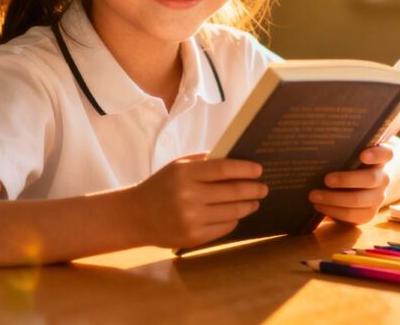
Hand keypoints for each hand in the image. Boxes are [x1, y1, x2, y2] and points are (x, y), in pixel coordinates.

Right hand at [132, 154, 267, 248]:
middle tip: (264, 187)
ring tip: (255, 201)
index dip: (244, 169)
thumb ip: (204, 161)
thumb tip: (237, 161)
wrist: (135, 216)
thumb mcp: (177, 167)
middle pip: (232, 191)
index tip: (259, 170)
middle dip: (253, 189)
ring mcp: (191, 219)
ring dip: (248, 205)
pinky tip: (238, 213)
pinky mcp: (193, 237)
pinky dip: (235, 219)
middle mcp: (188, 196)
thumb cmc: (161, 186)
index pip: (223, 169)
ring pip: (232, 211)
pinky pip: (224, 227)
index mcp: (184, 174)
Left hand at [309, 143, 393, 224]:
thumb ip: (346, 149)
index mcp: (381, 159)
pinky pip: (353, 215)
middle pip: (371, 179)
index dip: (376, 154)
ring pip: (359, 200)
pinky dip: (334, 211)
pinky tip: (319, 206)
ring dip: (334, 199)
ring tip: (313, 196)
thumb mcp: (354, 153)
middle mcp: (383, 178)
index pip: (386, 153)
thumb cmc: (353, 163)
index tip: (362, 154)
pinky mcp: (369, 213)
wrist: (365, 184)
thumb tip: (320, 148)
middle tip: (326, 179)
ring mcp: (378, 197)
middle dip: (346, 180)